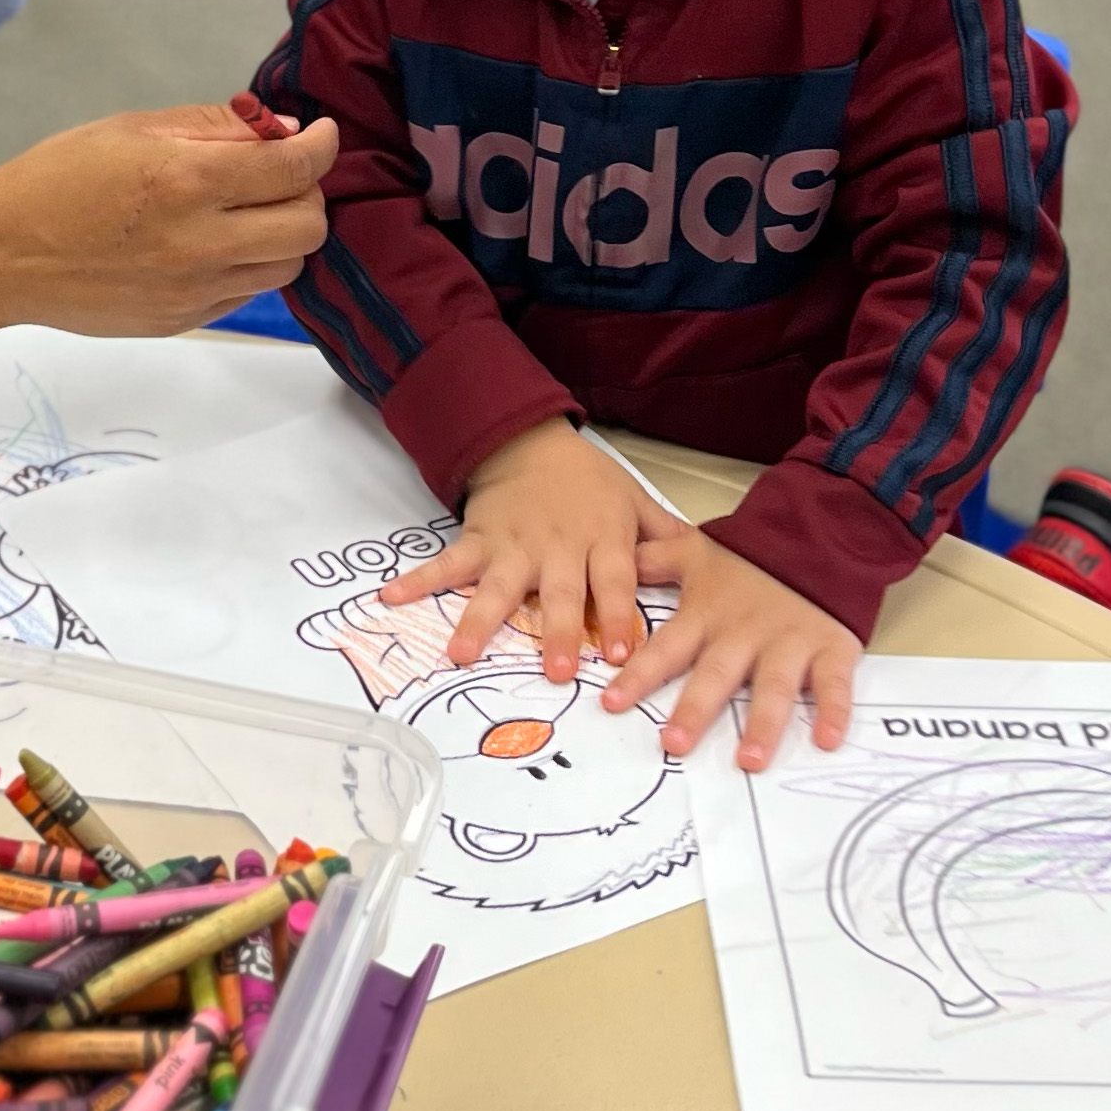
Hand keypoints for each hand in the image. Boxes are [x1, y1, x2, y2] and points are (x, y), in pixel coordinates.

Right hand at [0, 103, 337, 336]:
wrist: (0, 256)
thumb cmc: (57, 179)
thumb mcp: (131, 130)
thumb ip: (214, 127)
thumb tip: (282, 132)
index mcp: (186, 182)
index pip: (293, 169)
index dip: (321, 145)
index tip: (320, 133)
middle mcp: (199, 243)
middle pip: (308, 226)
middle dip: (307, 192)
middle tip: (279, 173)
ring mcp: (193, 290)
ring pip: (288, 267)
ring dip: (284, 234)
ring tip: (248, 210)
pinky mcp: (183, 320)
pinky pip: (247, 293)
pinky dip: (249, 263)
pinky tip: (213, 241)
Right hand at [379, 419, 667, 677]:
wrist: (530, 439)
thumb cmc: (588, 481)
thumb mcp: (635, 501)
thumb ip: (669, 540)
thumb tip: (720, 565)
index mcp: (602, 539)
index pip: (615, 581)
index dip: (620, 615)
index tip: (624, 653)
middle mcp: (558, 546)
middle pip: (560, 593)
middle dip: (560, 632)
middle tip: (559, 672)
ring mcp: (513, 545)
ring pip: (498, 587)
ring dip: (479, 620)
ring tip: (461, 654)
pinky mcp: (478, 540)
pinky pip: (446, 564)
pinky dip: (418, 581)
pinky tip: (391, 598)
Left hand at [603, 530, 858, 769]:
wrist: (817, 538)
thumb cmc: (750, 558)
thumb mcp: (696, 552)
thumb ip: (653, 561)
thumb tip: (610, 565)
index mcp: (708, 616)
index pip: (666, 649)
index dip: (640, 675)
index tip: (612, 704)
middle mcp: (744, 634)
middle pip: (716, 675)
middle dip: (694, 710)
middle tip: (674, 744)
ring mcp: (789, 643)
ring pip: (773, 687)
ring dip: (762, 724)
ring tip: (749, 760)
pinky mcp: (830, 648)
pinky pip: (834, 683)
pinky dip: (834, 711)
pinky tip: (827, 740)